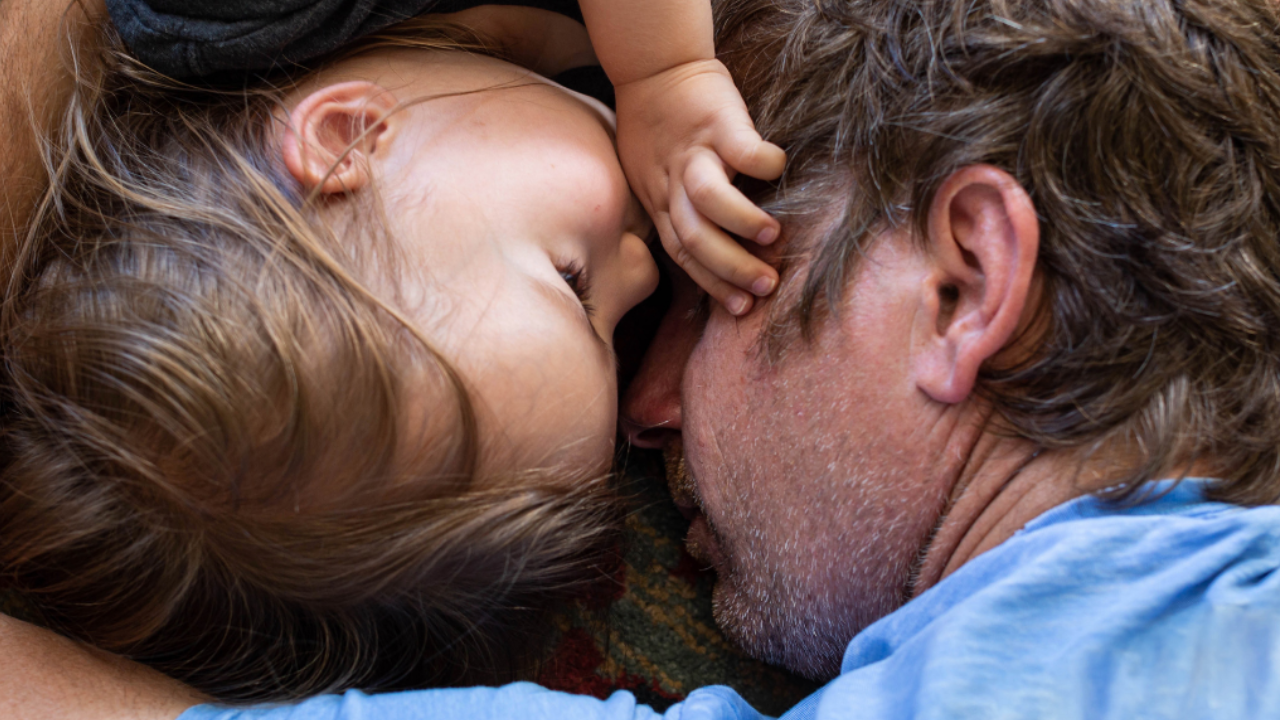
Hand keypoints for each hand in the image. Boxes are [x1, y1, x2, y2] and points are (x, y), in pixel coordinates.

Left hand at [613, 59, 785, 314]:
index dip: (712, 284)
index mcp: (661, 202)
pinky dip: (763, 162)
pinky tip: (780, 170)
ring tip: (772, 236)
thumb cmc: (661, 129)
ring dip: (740, 222)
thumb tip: (712, 257)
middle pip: (693, 236)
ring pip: (706, 198)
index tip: (742, 308)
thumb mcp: (653, 177)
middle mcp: (672, 183)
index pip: (683, 254)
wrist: (655, 67)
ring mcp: (693, 151)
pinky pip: (741, 148)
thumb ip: (676, 212)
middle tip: (766, 286)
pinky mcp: (716, 120)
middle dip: (730, 268)